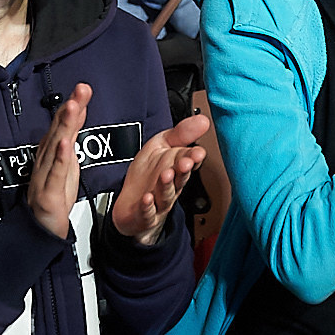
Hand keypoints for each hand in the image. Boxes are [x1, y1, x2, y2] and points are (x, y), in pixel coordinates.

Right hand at [27, 83, 87, 238]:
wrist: (42, 227)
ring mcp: (45, 175)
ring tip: (73, 107)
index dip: (73, 106)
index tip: (83, 89)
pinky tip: (65, 144)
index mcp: (51, 151)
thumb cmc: (54, 193)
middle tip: (80, 90)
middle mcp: (46, 160)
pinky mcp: (49, 192)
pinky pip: (55, 173)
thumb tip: (78, 109)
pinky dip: (60, 158)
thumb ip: (72, 134)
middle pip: (58, 130)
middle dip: (70, 109)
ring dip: (64, 126)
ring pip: (56, 147)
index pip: (63, 125)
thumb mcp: (68, 160)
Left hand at [111, 112, 209, 245]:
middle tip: (185, 162)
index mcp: (177, 168)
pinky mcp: (144, 214)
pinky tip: (147, 199)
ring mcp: (158, 201)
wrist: (131, 206)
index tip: (197, 152)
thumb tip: (202, 119)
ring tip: (166, 175)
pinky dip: (147, 206)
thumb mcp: (162, 145)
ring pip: (165, 194)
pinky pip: (147, 212)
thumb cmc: (148, 174)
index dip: (193, 157)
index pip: (189, 161)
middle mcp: (171, 185)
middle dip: (183, 170)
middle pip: (180, 178)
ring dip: (166, 185)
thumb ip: (181, 133)